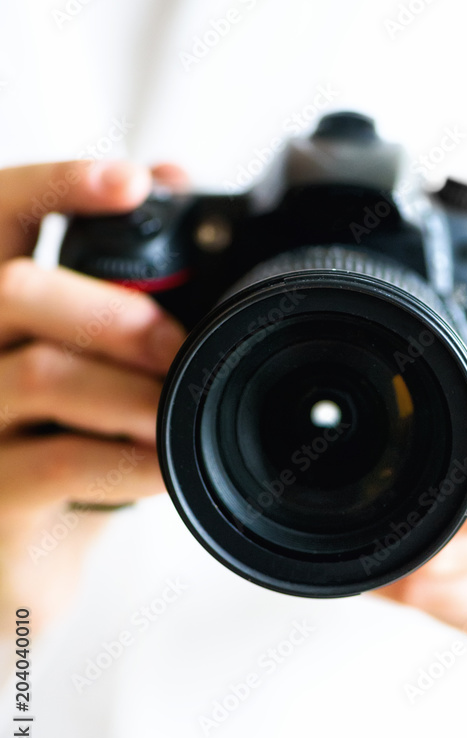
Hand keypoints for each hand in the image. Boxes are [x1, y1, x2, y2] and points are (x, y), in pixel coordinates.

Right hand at [0, 160, 186, 636]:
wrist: (13, 562)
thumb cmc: (56, 440)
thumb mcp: (76, 352)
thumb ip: (108, 274)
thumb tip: (168, 175)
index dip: (56, 185)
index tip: (133, 180)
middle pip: (14, 289)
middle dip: (115, 309)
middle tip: (176, 343)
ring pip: (43, 374)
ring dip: (134, 390)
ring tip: (179, 409)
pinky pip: (64, 464)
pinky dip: (132, 461)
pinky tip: (164, 465)